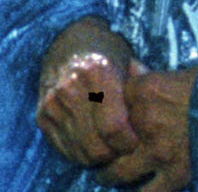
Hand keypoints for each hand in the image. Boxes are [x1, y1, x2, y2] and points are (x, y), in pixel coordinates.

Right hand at [35, 18, 137, 168]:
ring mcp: (52, 103)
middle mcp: (70, 88)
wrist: (70, 41)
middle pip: (97, 148)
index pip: (114, 130)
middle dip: (115, 154)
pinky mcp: (42, 115)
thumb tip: (155, 125)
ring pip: (81, 154)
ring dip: (99, 156)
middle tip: (124, 146)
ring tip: (110, 143)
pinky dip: (82, 152)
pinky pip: (66, 151)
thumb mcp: (129, 64)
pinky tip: (93, 140)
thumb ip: (142, 95)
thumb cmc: (108, 54)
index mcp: (96, 73)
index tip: (137, 140)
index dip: (130, 143)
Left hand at [102, 61, 197, 191]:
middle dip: (98, 152)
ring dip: (110, 176)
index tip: (91, 125)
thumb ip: (144, 74)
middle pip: (106, 142)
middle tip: (94, 157)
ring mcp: (158, 149)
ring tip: (106, 177)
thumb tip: (127, 67)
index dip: (98, 118)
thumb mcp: (171, 72)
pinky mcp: (177, 172)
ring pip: (120, 171)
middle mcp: (144, 119)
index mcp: (141, 90)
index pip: (105, 106)